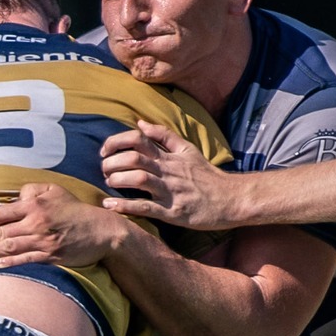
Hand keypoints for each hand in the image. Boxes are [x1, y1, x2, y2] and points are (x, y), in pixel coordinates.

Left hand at [0, 183, 131, 267]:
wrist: (102, 230)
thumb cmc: (77, 211)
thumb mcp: (56, 191)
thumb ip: (33, 190)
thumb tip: (16, 196)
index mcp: (34, 204)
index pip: (1, 214)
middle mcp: (36, 221)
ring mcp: (43, 240)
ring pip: (8, 246)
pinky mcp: (51, 255)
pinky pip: (25, 259)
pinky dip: (8, 261)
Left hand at [100, 122, 241, 230]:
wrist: (232, 199)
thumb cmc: (208, 176)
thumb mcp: (188, 150)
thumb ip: (163, 136)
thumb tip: (139, 122)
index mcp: (170, 156)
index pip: (138, 139)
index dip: (116, 142)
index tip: (104, 151)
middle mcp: (168, 171)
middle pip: (134, 158)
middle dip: (112, 162)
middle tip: (103, 170)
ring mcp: (171, 192)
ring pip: (138, 179)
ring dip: (117, 180)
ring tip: (107, 183)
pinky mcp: (174, 213)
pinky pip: (146, 208)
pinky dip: (125, 206)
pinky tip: (110, 205)